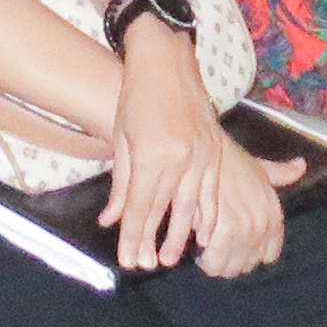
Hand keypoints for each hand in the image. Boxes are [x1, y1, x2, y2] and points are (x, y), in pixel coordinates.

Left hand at [104, 34, 280, 276]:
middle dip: (154, 241)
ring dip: (182, 235)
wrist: (166, 61)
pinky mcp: (215, 150)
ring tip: (172, 258)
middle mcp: (180, 158)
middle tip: (148, 265)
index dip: (133, 235)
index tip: (128, 259)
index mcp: (153, 154)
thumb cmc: (137, 96)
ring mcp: (202, 154)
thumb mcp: (122, 138)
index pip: (140, 205)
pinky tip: (205, 234)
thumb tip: (111, 219)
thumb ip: (120, 182)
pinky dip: (209, 215)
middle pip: (166, 210)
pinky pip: (213, 191)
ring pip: (193, 206)